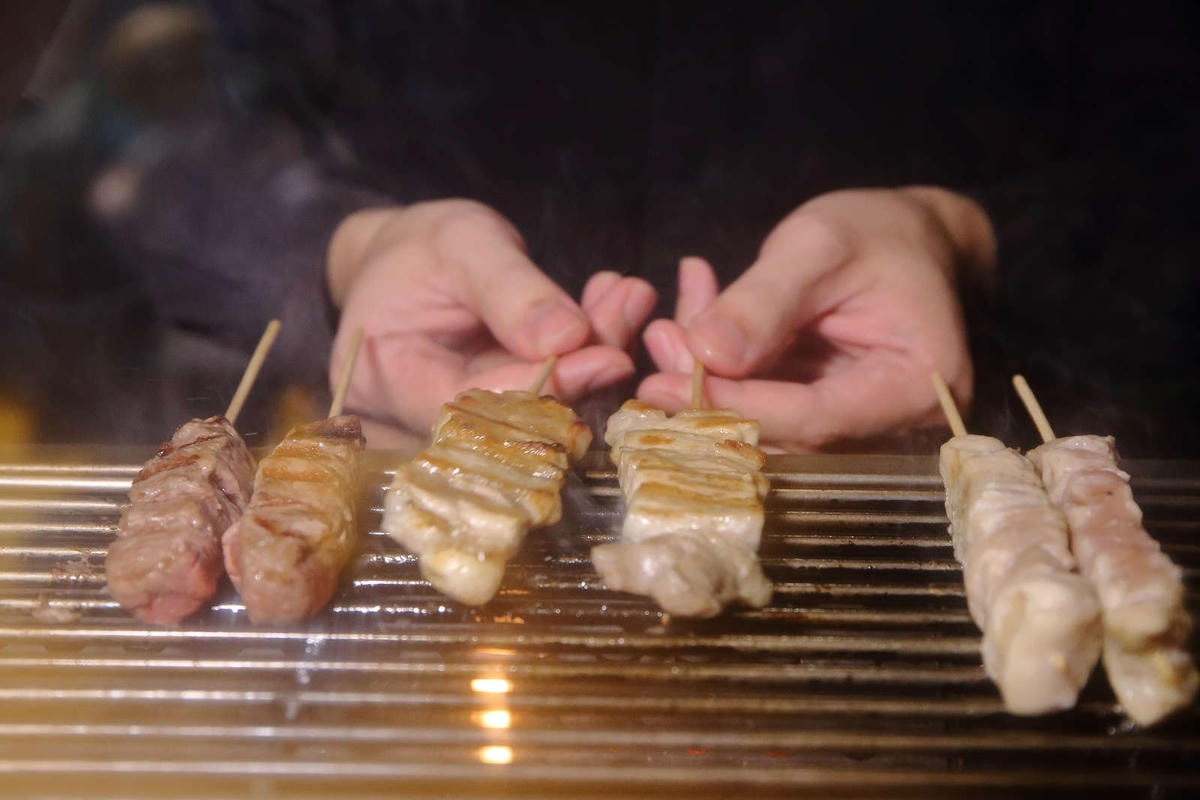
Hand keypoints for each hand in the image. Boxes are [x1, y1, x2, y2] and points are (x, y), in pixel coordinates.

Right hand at [327, 199, 655, 446]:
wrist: (412, 258)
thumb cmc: (421, 246)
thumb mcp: (460, 244)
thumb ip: (509, 289)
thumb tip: (567, 337)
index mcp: (387, 383)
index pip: (474, 404)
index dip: (545, 386)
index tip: (607, 356)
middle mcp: (423, 420)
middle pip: (518, 415)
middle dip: (584, 366)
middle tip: (630, 309)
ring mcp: (469, 422)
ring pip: (549, 407)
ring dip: (597, 352)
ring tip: (631, 296)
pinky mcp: (507, 412)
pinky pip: (557, 392)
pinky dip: (592, 348)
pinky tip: (620, 302)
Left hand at [638, 187, 994, 450]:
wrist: (908, 236)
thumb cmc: (876, 231)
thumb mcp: (818, 245)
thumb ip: (764, 300)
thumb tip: (707, 355)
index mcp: (915, 386)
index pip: (813, 418)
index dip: (735, 405)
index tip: (663, 387)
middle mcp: (892, 424)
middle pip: (783, 433)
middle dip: (710, 395)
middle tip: (658, 345)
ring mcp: (855, 426)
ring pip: (761, 426)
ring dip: (704, 383)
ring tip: (665, 330)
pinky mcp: (821, 416)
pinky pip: (759, 407)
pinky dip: (718, 372)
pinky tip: (687, 326)